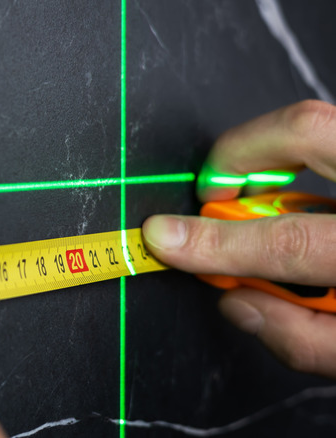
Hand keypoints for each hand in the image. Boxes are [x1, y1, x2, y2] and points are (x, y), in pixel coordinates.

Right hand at [142, 100, 335, 377]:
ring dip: (276, 158)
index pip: (294, 241)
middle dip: (238, 155)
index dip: (217, 243)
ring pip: (329, 124)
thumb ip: (300, 336)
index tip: (166, 238)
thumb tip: (233, 299)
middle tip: (211, 192)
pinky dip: (315, 165)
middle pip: (309, 129)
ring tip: (262, 202)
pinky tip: (316, 204)